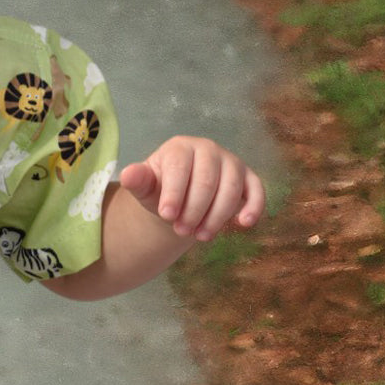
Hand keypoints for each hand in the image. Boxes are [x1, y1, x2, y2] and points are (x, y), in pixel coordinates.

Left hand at [118, 136, 265, 241]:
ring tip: (200, 236)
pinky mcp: (248, 178)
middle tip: (181, 231)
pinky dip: (254, 207)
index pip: (179, 168)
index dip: (174, 193)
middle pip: (207, 181)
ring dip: (217, 216)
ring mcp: (231, 162)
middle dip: (194, 210)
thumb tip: (127, 175)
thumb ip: (138, 182)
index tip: (165, 216)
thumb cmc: (160, 190)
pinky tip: (244, 224)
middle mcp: (208, 149)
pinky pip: (256, 190)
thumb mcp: (145, 188)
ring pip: (231, 189)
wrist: (180, 198)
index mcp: (180, 147)